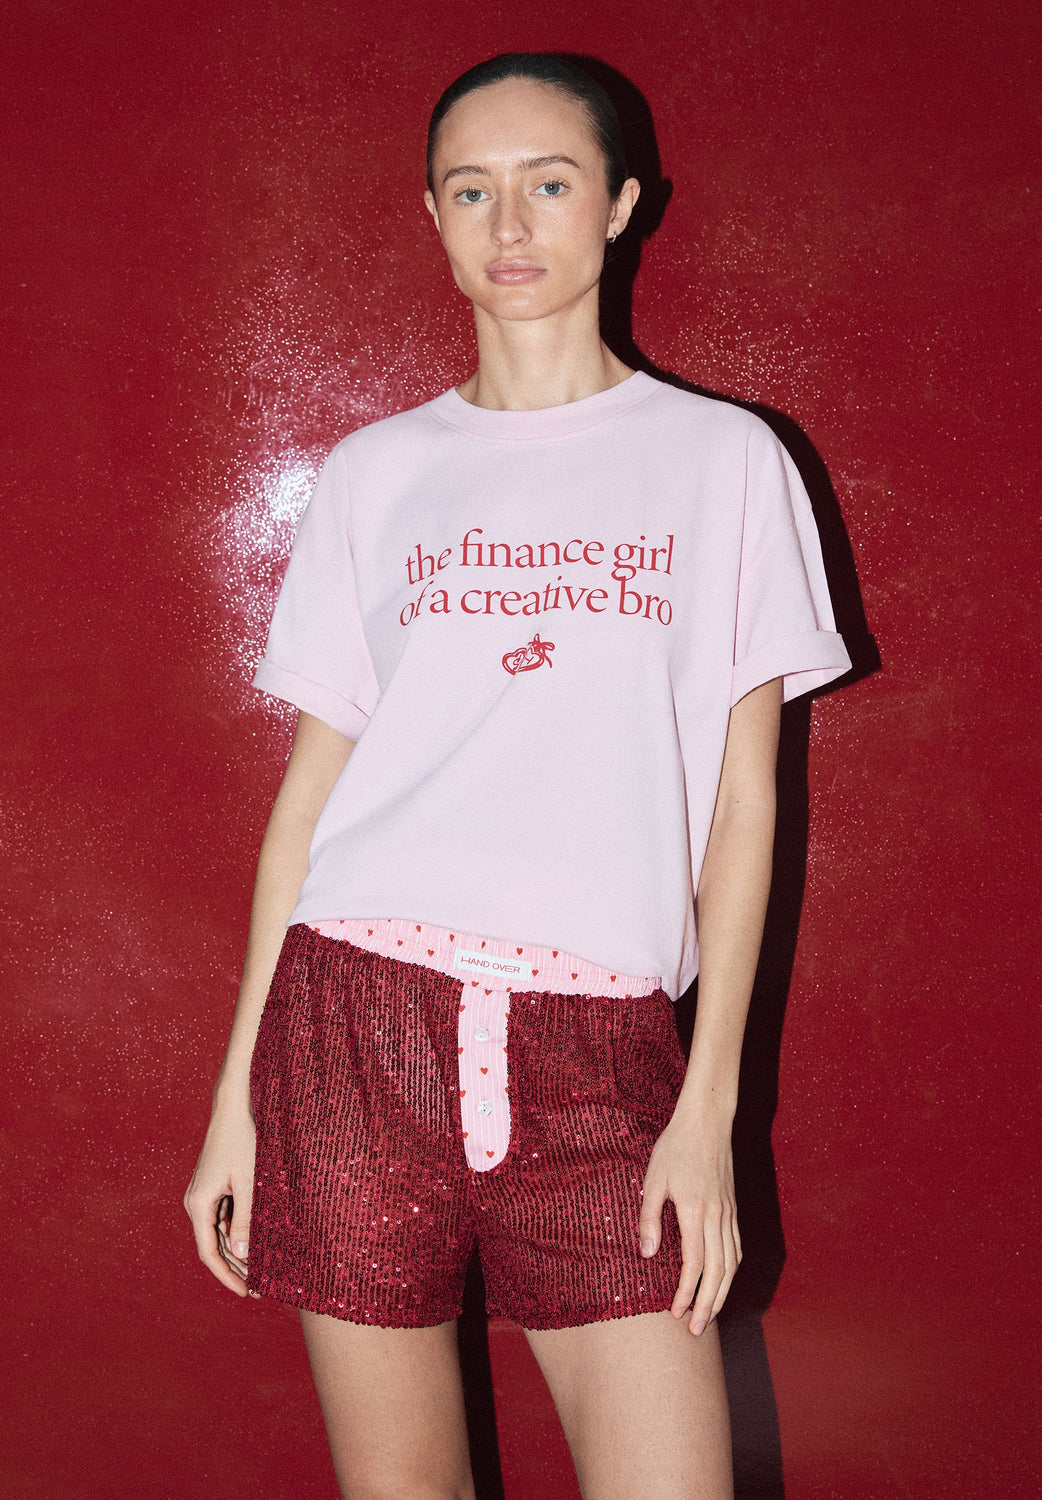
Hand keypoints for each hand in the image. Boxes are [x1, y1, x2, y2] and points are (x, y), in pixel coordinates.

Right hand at [183, 1102, 256, 1296]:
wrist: (233, 1108)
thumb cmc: (242, 1140)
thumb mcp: (248, 1181)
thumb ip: (246, 1218)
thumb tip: (242, 1253)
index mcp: (199, 1205)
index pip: (210, 1253)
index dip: (227, 1276)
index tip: (245, 1292)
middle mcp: (197, 1203)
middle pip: (215, 1246)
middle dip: (236, 1267)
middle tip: (258, 1287)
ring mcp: (204, 1196)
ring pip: (220, 1233)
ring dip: (238, 1251)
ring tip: (260, 1270)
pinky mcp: (214, 1188)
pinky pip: (225, 1218)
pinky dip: (238, 1232)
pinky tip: (255, 1242)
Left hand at [638, 1110, 740, 1334]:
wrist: (707, 1122)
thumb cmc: (675, 1147)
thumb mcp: (653, 1179)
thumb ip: (650, 1218)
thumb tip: (647, 1255)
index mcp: (695, 1211)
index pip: (694, 1264)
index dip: (685, 1293)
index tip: (676, 1314)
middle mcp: (718, 1216)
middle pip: (718, 1272)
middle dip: (707, 1305)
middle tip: (696, 1331)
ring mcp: (730, 1213)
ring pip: (731, 1264)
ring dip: (722, 1294)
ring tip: (709, 1316)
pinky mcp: (734, 1209)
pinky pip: (737, 1248)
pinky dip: (731, 1272)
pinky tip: (723, 1283)